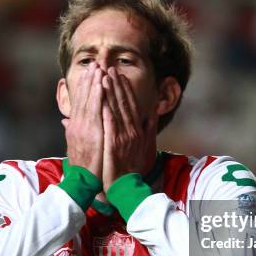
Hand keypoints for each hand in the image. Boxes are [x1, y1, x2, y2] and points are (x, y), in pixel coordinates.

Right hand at [62, 63, 103, 177]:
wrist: (82, 181)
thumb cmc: (83, 166)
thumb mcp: (75, 145)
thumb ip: (72, 130)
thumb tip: (66, 121)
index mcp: (75, 127)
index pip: (79, 102)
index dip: (84, 87)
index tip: (89, 73)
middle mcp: (77, 125)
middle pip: (83, 98)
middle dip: (89, 80)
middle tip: (94, 64)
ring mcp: (84, 129)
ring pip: (89, 101)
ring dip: (94, 83)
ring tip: (98, 68)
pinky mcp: (92, 134)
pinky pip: (96, 112)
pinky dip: (98, 97)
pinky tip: (102, 86)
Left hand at [102, 67, 156, 191]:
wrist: (126, 186)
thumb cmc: (133, 167)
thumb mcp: (146, 146)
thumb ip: (150, 128)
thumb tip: (153, 113)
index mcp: (137, 130)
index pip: (131, 105)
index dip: (126, 89)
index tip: (120, 75)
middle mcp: (132, 130)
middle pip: (124, 103)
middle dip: (117, 84)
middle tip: (110, 68)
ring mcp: (123, 136)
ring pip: (116, 109)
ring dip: (110, 92)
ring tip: (104, 76)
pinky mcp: (113, 143)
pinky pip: (109, 123)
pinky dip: (106, 109)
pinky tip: (101, 97)